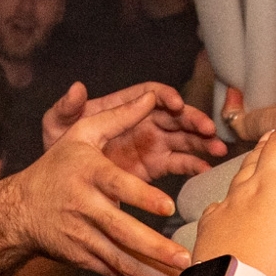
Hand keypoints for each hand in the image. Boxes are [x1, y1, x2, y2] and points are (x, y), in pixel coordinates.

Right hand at [0, 91, 194, 275]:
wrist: (19, 209)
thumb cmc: (57, 167)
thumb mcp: (81, 135)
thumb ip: (117, 116)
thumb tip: (152, 97)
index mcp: (87, 173)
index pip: (117, 185)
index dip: (141, 196)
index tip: (167, 206)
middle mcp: (83, 206)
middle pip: (121, 230)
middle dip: (153, 247)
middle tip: (183, 257)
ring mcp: (81, 234)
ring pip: (119, 258)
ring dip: (150, 272)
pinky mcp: (81, 256)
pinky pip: (112, 270)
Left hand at [41, 81, 224, 180]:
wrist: (64, 186)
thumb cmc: (59, 151)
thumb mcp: (56, 128)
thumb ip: (65, 109)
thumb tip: (76, 88)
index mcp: (122, 107)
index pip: (150, 94)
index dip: (166, 96)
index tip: (176, 105)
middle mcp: (142, 123)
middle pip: (175, 115)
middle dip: (194, 120)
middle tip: (208, 130)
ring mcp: (151, 144)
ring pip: (184, 138)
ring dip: (203, 142)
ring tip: (218, 151)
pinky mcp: (155, 167)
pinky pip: (179, 163)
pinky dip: (194, 165)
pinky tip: (206, 171)